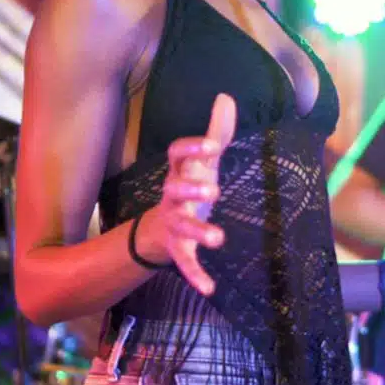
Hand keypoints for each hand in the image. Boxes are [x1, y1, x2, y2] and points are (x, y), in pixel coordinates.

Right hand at [137, 94, 236, 295]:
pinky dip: (196, 276)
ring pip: (181, 227)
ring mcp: (173, 224)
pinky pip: (185, 263)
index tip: (211, 145)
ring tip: (218, 239)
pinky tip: (210, 288)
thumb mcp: (204, 161)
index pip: (176, 154)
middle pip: (174, 190)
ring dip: (198, 233)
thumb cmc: (189, 188)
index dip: (190, 148)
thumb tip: (226, 96)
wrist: (159, 231)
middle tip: (214, 191)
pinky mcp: (178, 250)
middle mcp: (172, 197)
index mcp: (180, 173)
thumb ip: (217, 131)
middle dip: (192, 190)